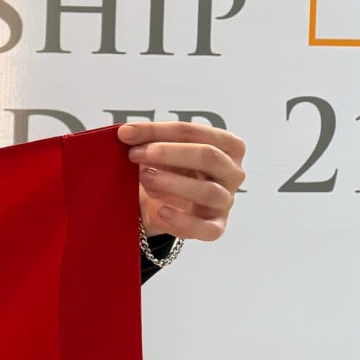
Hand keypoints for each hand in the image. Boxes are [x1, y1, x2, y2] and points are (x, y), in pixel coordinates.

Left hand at [118, 122, 245, 241]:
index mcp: (226, 145)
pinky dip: (183, 221)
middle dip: (167, 153)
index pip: (196, 133)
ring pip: (208, 191)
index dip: (159, 131)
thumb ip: (147, 140)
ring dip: (172, 183)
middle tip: (134, 154)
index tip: (127, 133)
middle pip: (208, 157)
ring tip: (144, 178)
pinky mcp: (215, 226)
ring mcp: (225, 200)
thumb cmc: (167, 171)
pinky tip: (161, 211)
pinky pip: (207, 228)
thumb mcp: (159, 151)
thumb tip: (127, 133)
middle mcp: (232, 172)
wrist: (160, 205)